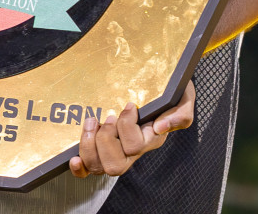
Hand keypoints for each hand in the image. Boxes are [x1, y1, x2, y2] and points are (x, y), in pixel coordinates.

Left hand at [68, 80, 193, 177]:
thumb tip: (159, 127)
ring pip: (99, 167)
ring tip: (92, 121)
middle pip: (115, 165)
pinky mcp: (101, 150)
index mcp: (151, 140)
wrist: (160, 87)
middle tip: (107, 117)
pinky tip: (74, 159)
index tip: (129, 105)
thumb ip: (179, 115)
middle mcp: (133, 151)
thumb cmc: (171, 93)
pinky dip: (80, 168)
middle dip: (104, 139)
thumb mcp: (183, 99)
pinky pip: (89, 170)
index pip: (135, 146)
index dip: (126, 126)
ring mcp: (116, 153)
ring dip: (89, 144)